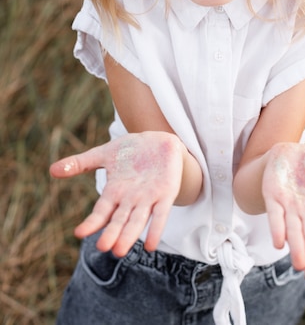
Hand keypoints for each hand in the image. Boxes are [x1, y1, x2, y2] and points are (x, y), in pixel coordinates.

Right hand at [50, 132, 185, 256]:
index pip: (101, 211)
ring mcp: (148, 199)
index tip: (79, 233)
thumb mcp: (104, 153)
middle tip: (103, 247)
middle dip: (112, 233)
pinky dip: (155, 228)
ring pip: (137, 220)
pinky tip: (150, 245)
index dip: (92, 222)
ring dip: (129, 235)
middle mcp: (129, 200)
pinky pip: (161, 214)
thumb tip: (52, 170)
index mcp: (114, 192)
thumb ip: (80, 163)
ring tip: (119, 251)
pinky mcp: (166, 194)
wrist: (159, 141)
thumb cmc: (130, 150)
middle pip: (119, 220)